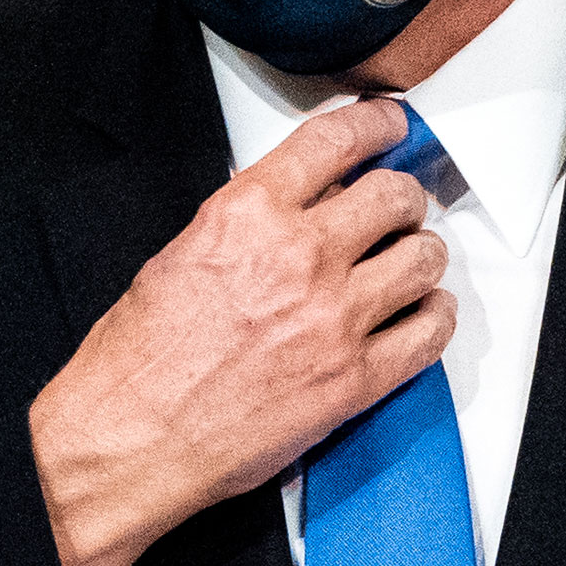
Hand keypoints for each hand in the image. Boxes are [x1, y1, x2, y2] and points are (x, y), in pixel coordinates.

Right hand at [28, 99, 453, 565]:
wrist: (130, 441)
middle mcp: (300, 257)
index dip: (377, 123)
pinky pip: (430, 332)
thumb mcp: (180, 255)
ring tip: (409, 264)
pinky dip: (435, 317)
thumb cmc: (139, 361)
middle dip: (402, 197)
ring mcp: (335, 318)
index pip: (336, 140)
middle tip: (398, 208)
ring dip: (421, 256)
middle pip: (394, 195)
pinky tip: (422, 314)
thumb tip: (297, 205)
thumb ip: (248, 223)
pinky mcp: (355, 379)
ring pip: (424, 259)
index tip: (390, 125)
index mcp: (248, 215)